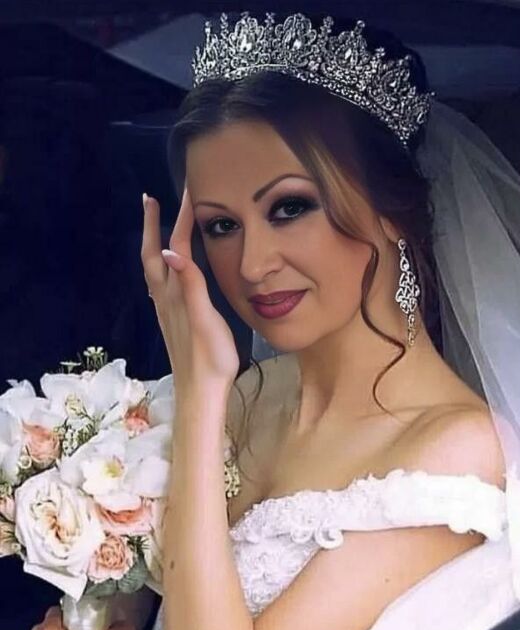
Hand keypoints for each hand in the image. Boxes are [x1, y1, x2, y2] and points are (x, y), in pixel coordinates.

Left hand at [141, 186, 239, 391]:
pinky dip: (161, 265)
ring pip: (155, 268)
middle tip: (151, 199)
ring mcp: (167, 310)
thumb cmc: (209, 358)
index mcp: (176, 292)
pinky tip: (167, 269)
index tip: (189, 188)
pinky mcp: (172, 320)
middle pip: (155, 253)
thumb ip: (190, 284)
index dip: (183, 216)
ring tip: (156, 225)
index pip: (179, 245)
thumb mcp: (204, 319)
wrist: (200, 392)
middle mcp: (166, 297)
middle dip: (153, 224)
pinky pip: (161, 283)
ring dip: (154, 242)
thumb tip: (172, 250)